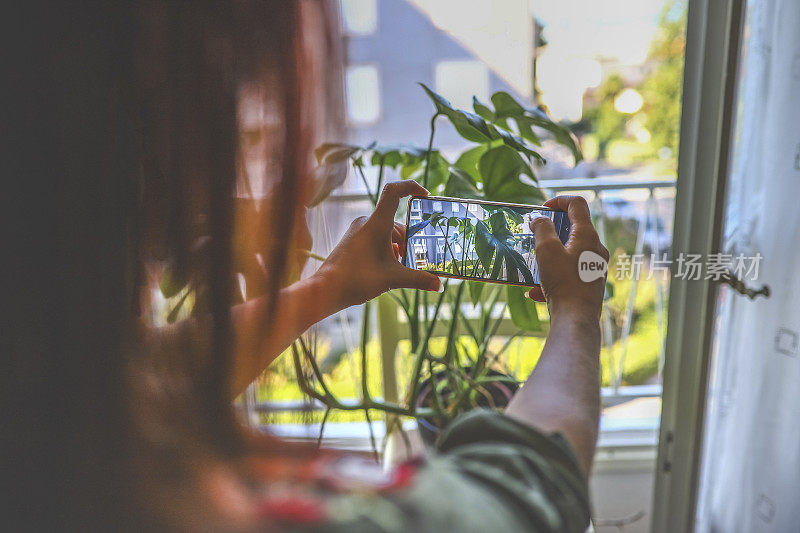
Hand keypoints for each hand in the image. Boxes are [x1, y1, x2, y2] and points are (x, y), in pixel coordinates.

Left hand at [315, 181, 441, 307]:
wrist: (326, 290)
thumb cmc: (356, 280)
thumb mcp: (393, 279)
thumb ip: (418, 280)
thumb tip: (439, 285)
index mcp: (376, 224)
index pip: (394, 192)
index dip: (411, 187)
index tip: (426, 195)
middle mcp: (366, 222)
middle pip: (395, 223)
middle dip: (408, 241)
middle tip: (414, 261)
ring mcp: (357, 231)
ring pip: (386, 233)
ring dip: (397, 248)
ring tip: (398, 269)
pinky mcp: (352, 240)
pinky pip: (375, 238)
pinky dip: (385, 250)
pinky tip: (385, 269)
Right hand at [527, 196, 608, 320]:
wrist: (576, 319)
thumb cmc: (563, 282)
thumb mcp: (546, 250)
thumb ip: (542, 229)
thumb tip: (540, 220)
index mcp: (587, 235)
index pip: (577, 204)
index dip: (559, 200)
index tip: (542, 208)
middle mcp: (595, 249)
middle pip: (574, 229)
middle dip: (551, 231)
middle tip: (535, 236)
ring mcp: (594, 267)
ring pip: (569, 254)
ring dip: (549, 257)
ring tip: (533, 266)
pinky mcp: (589, 284)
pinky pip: (568, 274)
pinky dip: (551, 278)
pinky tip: (535, 292)